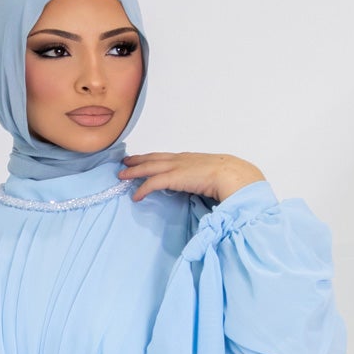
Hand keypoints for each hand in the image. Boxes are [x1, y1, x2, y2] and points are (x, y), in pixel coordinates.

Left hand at [118, 151, 264, 203]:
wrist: (231, 174)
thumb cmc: (228, 176)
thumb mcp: (212, 176)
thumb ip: (203, 180)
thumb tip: (204, 189)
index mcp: (189, 159)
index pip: (166, 157)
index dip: (153, 158)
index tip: (143, 158)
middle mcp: (180, 160)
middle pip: (153, 158)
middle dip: (138, 160)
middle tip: (125, 161)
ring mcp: (176, 167)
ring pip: (149, 167)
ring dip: (134, 171)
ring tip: (122, 175)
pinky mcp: (174, 178)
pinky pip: (152, 183)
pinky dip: (142, 189)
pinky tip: (136, 196)